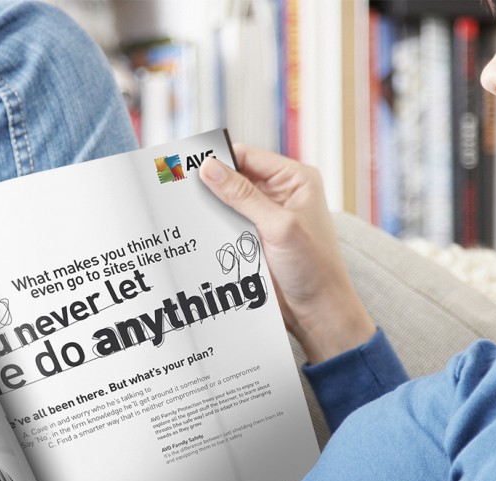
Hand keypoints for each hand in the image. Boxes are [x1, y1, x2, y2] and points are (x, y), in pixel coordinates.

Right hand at [200, 145, 374, 361]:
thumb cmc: (313, 267)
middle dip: (210, 183)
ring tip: (183, 207)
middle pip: (235, 176)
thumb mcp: (278, 226)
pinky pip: (227, 222)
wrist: (317, 310)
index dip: (219, 159)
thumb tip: (209, 168)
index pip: (247, 156)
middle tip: (178, 186)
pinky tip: (196, 226)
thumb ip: (243, 196)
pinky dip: (213, 224)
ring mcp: (266, 215)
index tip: (188, 166)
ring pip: (227, 200)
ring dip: (209, 206)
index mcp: (295, 179)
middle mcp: (280, 192)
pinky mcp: (255, 237)